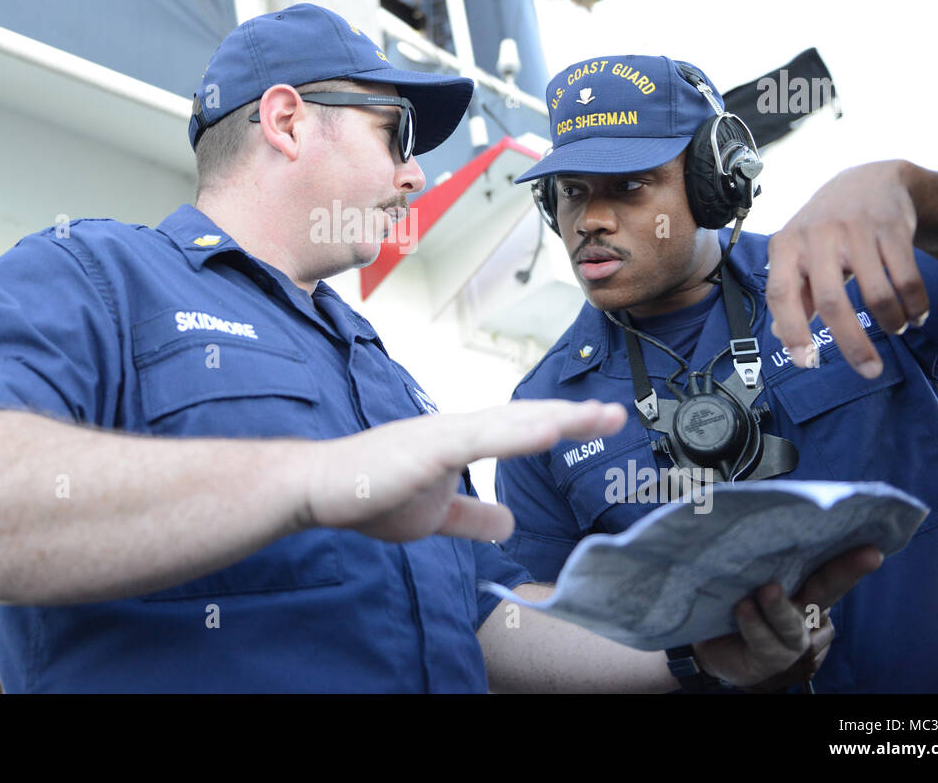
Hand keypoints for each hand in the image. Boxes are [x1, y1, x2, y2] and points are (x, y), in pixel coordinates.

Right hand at [302, 400, 627, 542]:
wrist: (320, 490)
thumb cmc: (372, 493)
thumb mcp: (436, 515)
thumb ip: (472, 515)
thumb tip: (508, 522)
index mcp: (461, 440)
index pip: (521, 429)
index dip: (562, 424)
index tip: (603, 421)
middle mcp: (457, 429)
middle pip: (524, 418)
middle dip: (572, 416)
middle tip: (616, 414)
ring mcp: (442, 434)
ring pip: (507, 423)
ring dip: (553, 418)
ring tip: (594, 415)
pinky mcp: (425, 447)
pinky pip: (477, 439)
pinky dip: (514, 434)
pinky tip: (545, 430)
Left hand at [693, 544, 883, 689]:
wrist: (710, 644)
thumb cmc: (731, 598)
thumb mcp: (744, 570)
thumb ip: (757, 551)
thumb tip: (755, 507)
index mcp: (805, 587)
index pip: (829, 567)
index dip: (852, 557)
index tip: (874, 546)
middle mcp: (805, 613)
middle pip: (828, 590)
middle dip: (847, 571)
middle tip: (867, 555)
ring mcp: (791, 639)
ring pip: (793, 624)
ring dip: (780, 607)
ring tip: (767, 589)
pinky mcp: (770, 658)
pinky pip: (765, 641)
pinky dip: (755, 625)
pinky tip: (744, 609)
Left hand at [767, 161, 929, 378]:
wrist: (868, 181)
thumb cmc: (825, 229)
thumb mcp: (797, 253)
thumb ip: (792, 293)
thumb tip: (780, 335)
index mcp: (786, 245)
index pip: (780, 293)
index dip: (792, 330)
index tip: (807, 362)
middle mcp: (817, 235)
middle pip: (831, 300)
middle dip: (852, 343)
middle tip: (869, 370)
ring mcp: (854, 229)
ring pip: (876, 293)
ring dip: (892, 322)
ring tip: (897, 329)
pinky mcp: (890, 227)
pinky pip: (907, 278)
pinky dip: (916, 305)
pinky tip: (916, 314)